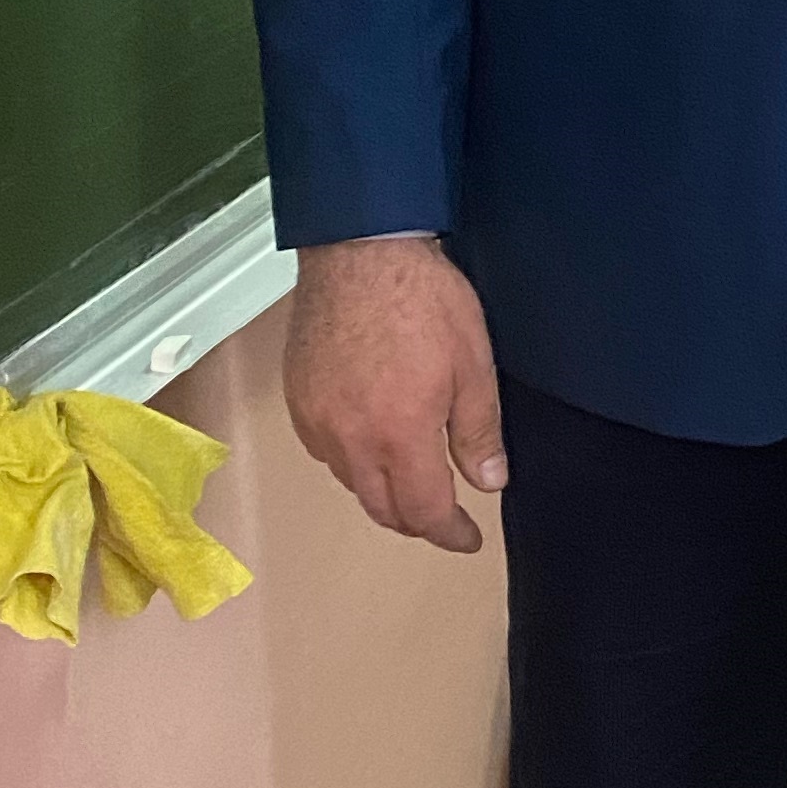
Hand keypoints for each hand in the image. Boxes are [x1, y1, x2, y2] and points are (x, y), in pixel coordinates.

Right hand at [284, 235, 505, 551]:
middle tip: (443, 516)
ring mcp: (317, 419)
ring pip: (351, 482)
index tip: (468, 537)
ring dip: (382, 490)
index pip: (424, 511)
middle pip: (381, 508)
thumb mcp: (473, 364)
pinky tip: (371, 441)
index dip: (450, 534)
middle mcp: (350, 438)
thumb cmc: (422, 298)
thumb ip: (479, 432)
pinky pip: (324, 450)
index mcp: (399, 435)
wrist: (359, 249)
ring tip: (410, 476)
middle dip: (416, 522)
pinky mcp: (297, 398)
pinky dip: (351, 460)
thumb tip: (489, 482)